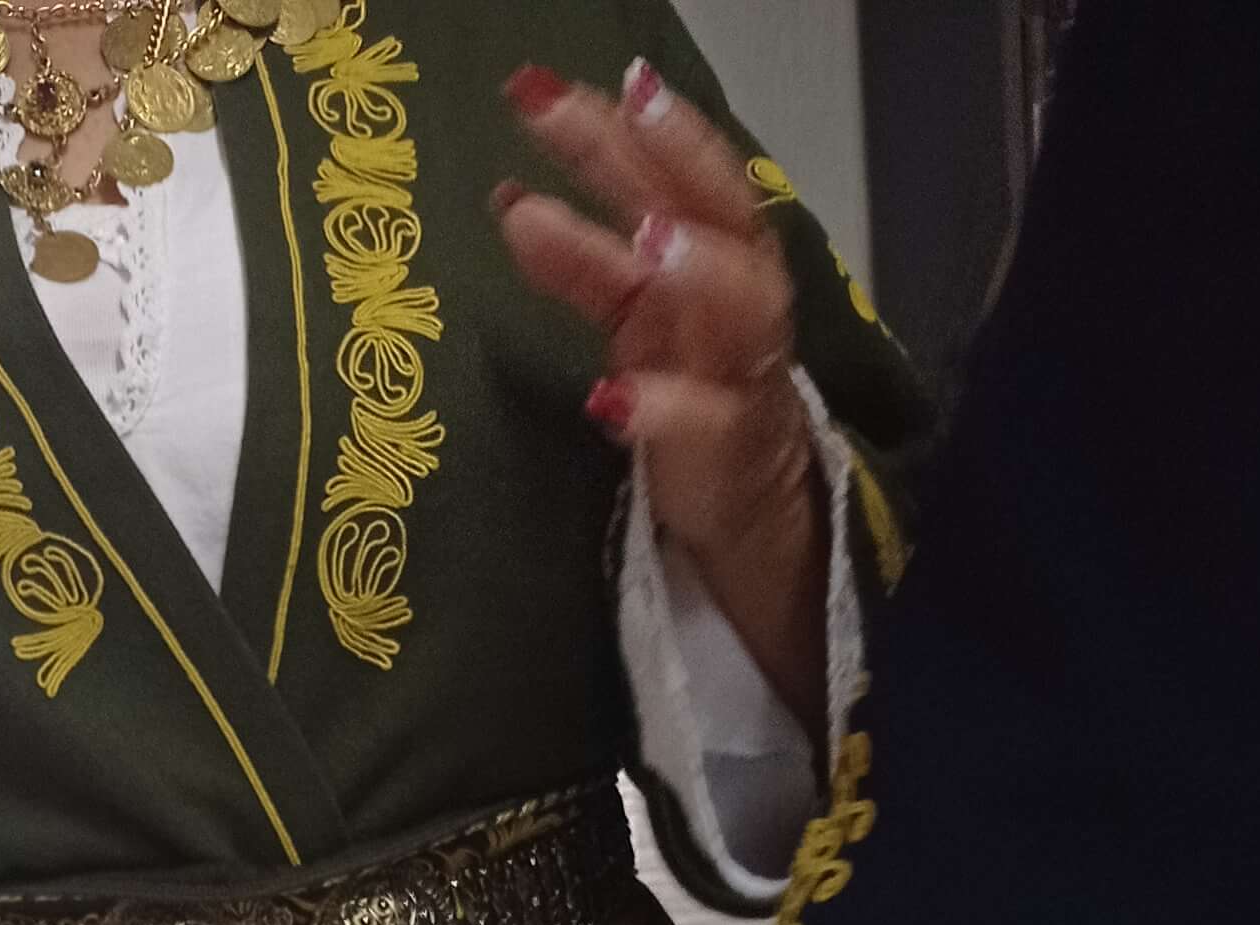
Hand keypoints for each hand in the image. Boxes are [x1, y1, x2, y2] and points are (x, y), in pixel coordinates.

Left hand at [500, 56, 825, 739]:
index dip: (667, 129)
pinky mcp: (728, 460)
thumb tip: (511, 199)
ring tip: (646, 242)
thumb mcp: (632, 314)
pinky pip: (704, 428)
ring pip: (737, 311)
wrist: (748, 512)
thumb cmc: (689, 394)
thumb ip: (582, 260)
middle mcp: (737, 304)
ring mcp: (739, 379)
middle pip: (721, 217)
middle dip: (673, 160)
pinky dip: (660, 410)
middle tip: (613, 107)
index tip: (619, 77)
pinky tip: (610, 396)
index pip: (698, 176)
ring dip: (695, 271)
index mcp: (716, 257)